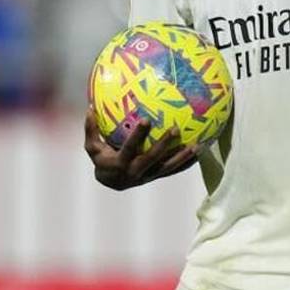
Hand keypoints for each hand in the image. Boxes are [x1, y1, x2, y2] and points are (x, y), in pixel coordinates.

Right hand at [83, 108, 198, 190]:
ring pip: (167, 167)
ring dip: (182, 157)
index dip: (138, 136)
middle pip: (151, 159)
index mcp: (119, 163)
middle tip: (175, 129)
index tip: (145, 120)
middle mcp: (135, 172)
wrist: (111, 182)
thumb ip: (91, 129)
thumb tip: (89, 107)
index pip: (129, 148)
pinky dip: (186, 163)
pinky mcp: (157, 176)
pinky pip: (174, 171)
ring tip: (197, 145)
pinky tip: (200, 153)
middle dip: (163, 145)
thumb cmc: (102, 159)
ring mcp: (148, 176)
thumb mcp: (92, 147)